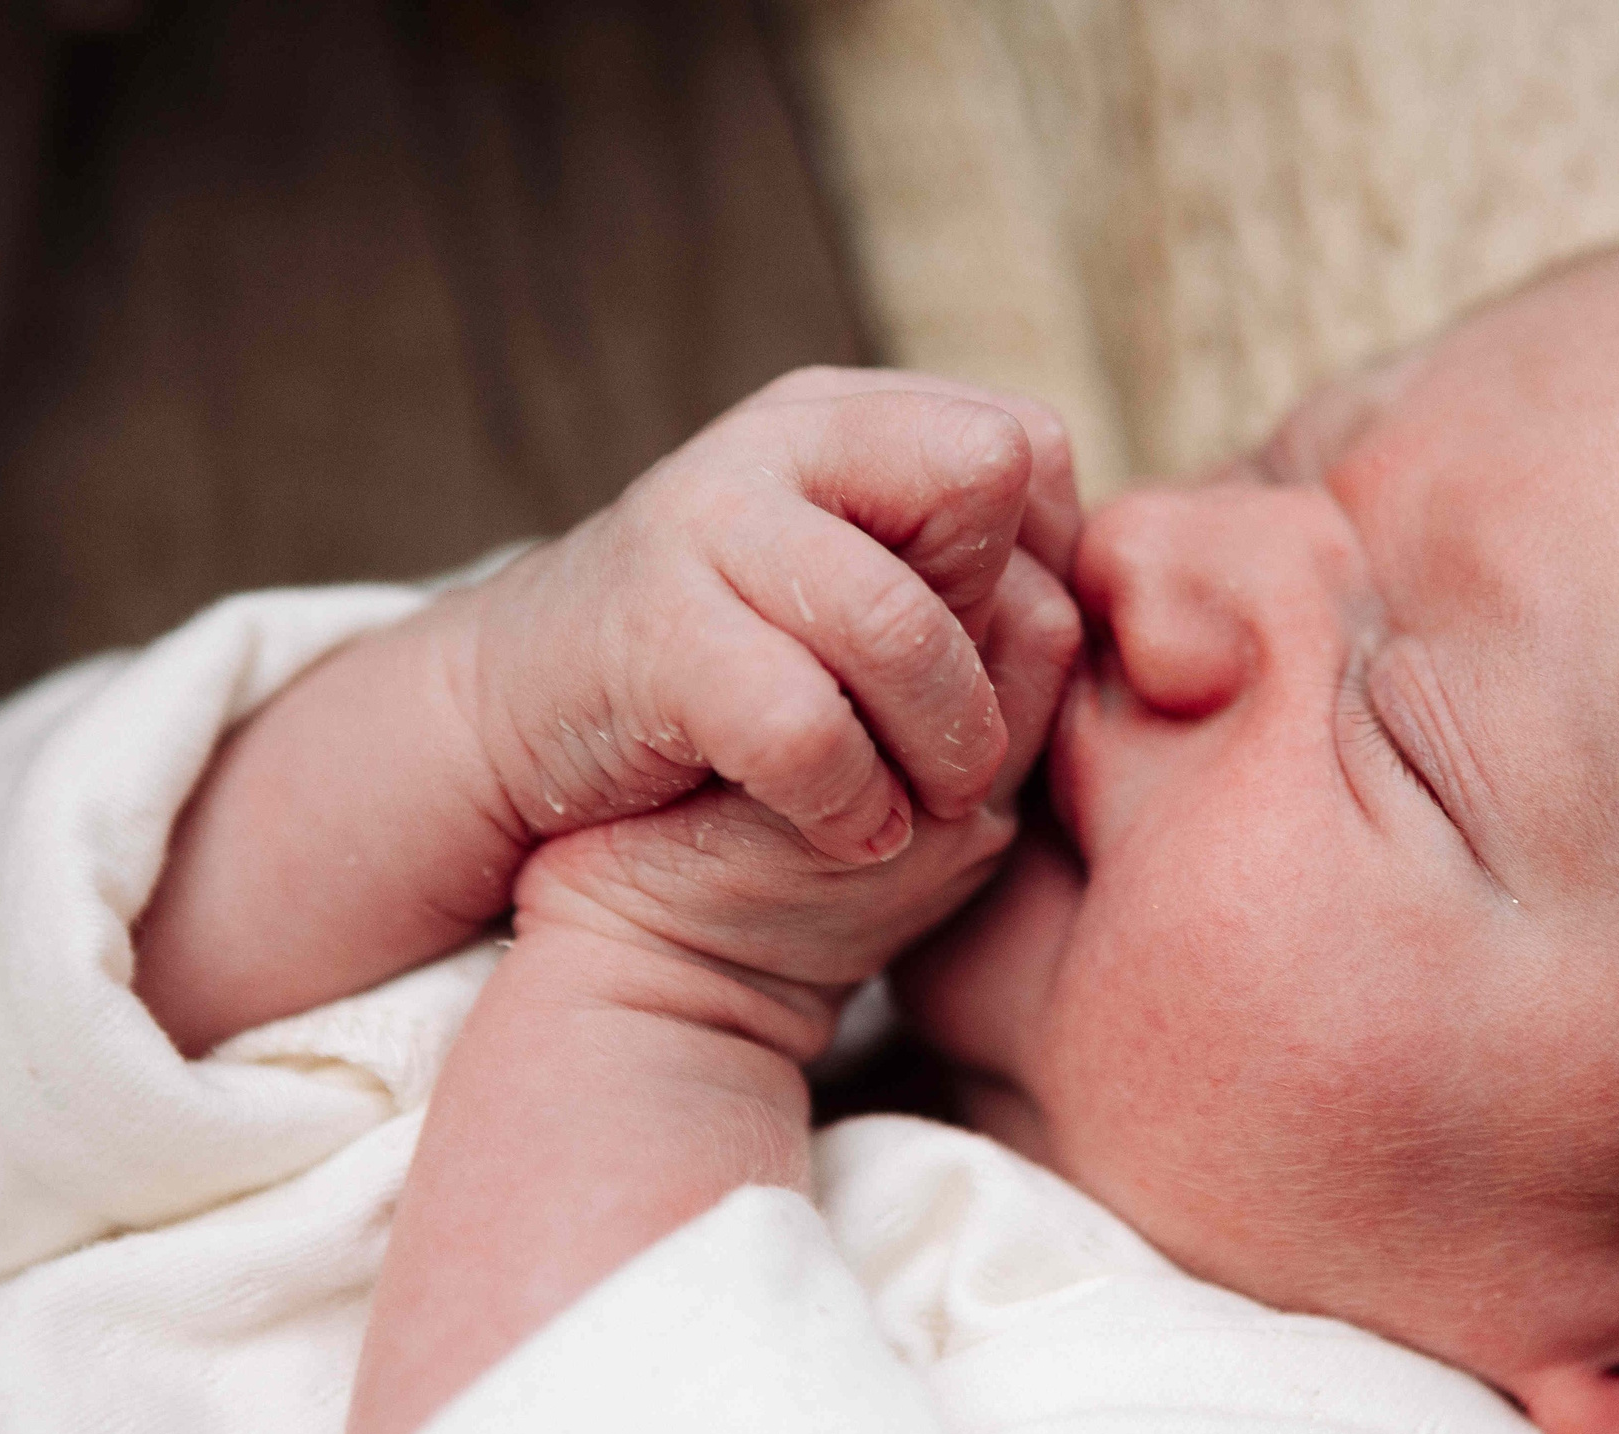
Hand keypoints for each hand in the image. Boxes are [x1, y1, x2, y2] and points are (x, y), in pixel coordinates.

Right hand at [447, 367, 1082, 865]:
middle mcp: (787, 434)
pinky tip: (844, 829)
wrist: (515, 731)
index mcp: (856, 417)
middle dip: (1001, 645)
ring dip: (942, 748)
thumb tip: (1103, 606)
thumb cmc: (738, 692)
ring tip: (918, 809)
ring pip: (905, 623)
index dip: (1045, 573)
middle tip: (969, 755)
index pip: (1030, 447)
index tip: (998, 671)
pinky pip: (804, 720)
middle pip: (989, 482)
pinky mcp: (650, 625)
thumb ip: (976, 585)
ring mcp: (709, 515)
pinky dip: (846, 798)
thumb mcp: (869, 610)